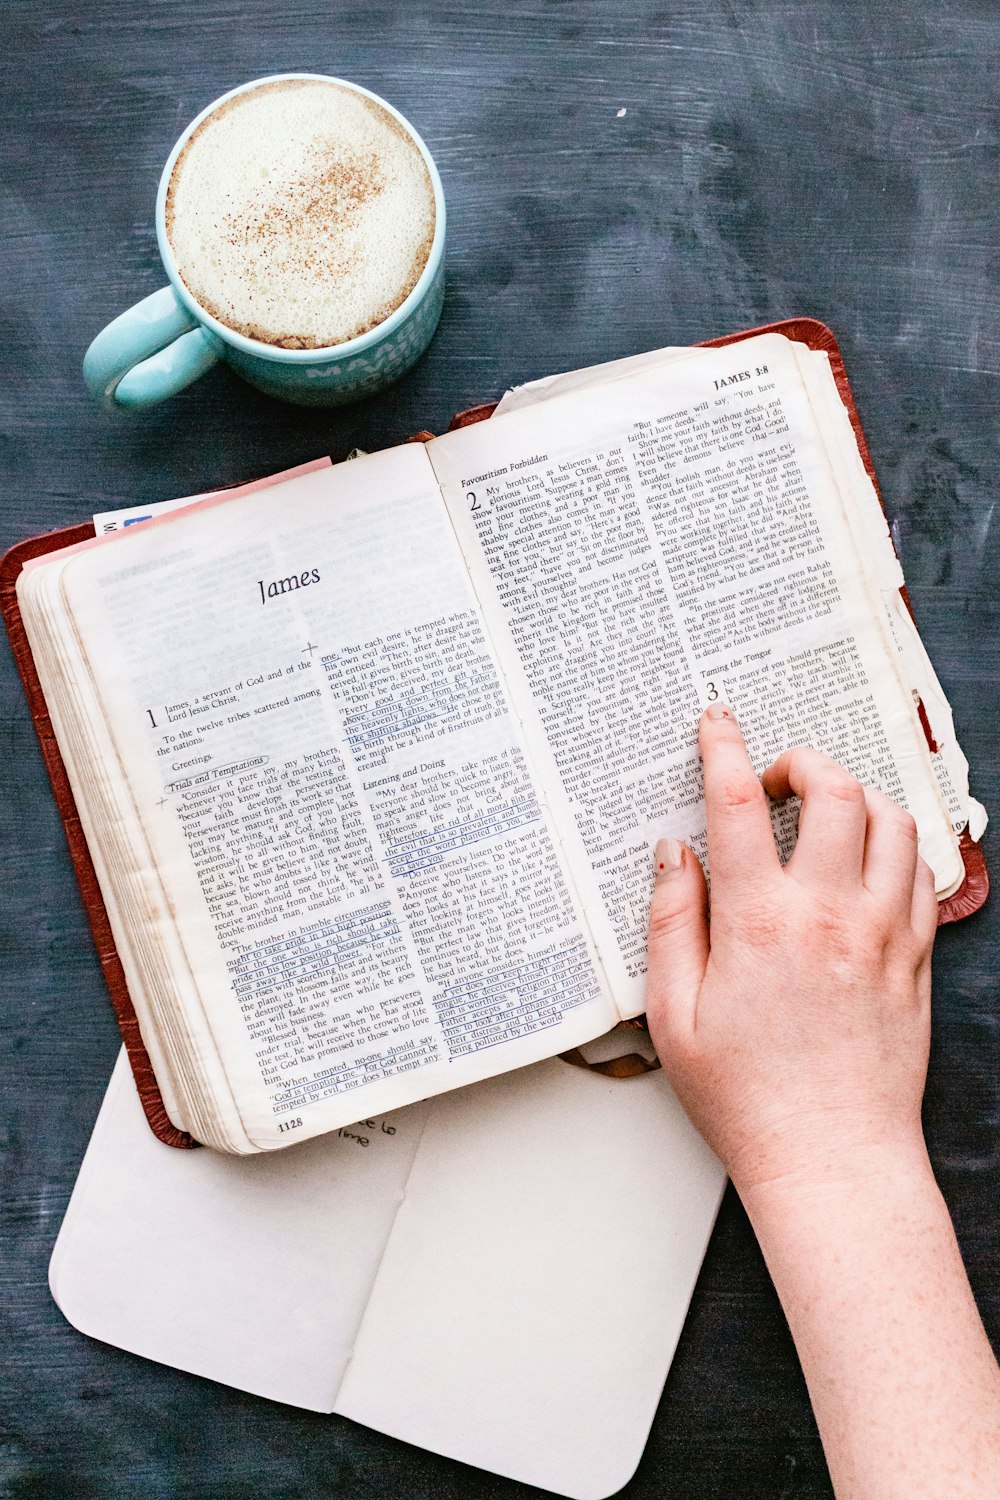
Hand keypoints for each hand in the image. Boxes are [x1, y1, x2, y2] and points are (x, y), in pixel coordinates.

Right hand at [645, 705, 937, 1194]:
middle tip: (773, 783)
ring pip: (890, 819)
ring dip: (854, 797)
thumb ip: (671, 921)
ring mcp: (882, 932)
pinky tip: (863, 861)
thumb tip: (673, 854)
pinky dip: (893, 844)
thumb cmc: (747, 1097)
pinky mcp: (915, 956)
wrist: (832, 1158)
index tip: (717, 723)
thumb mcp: (673, 1014)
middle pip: (833, 789)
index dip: (723, 747)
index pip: (736, 804)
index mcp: (759, 923)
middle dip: (801, 761)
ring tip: (820, 818)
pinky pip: (919, 870)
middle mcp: (828, 914)